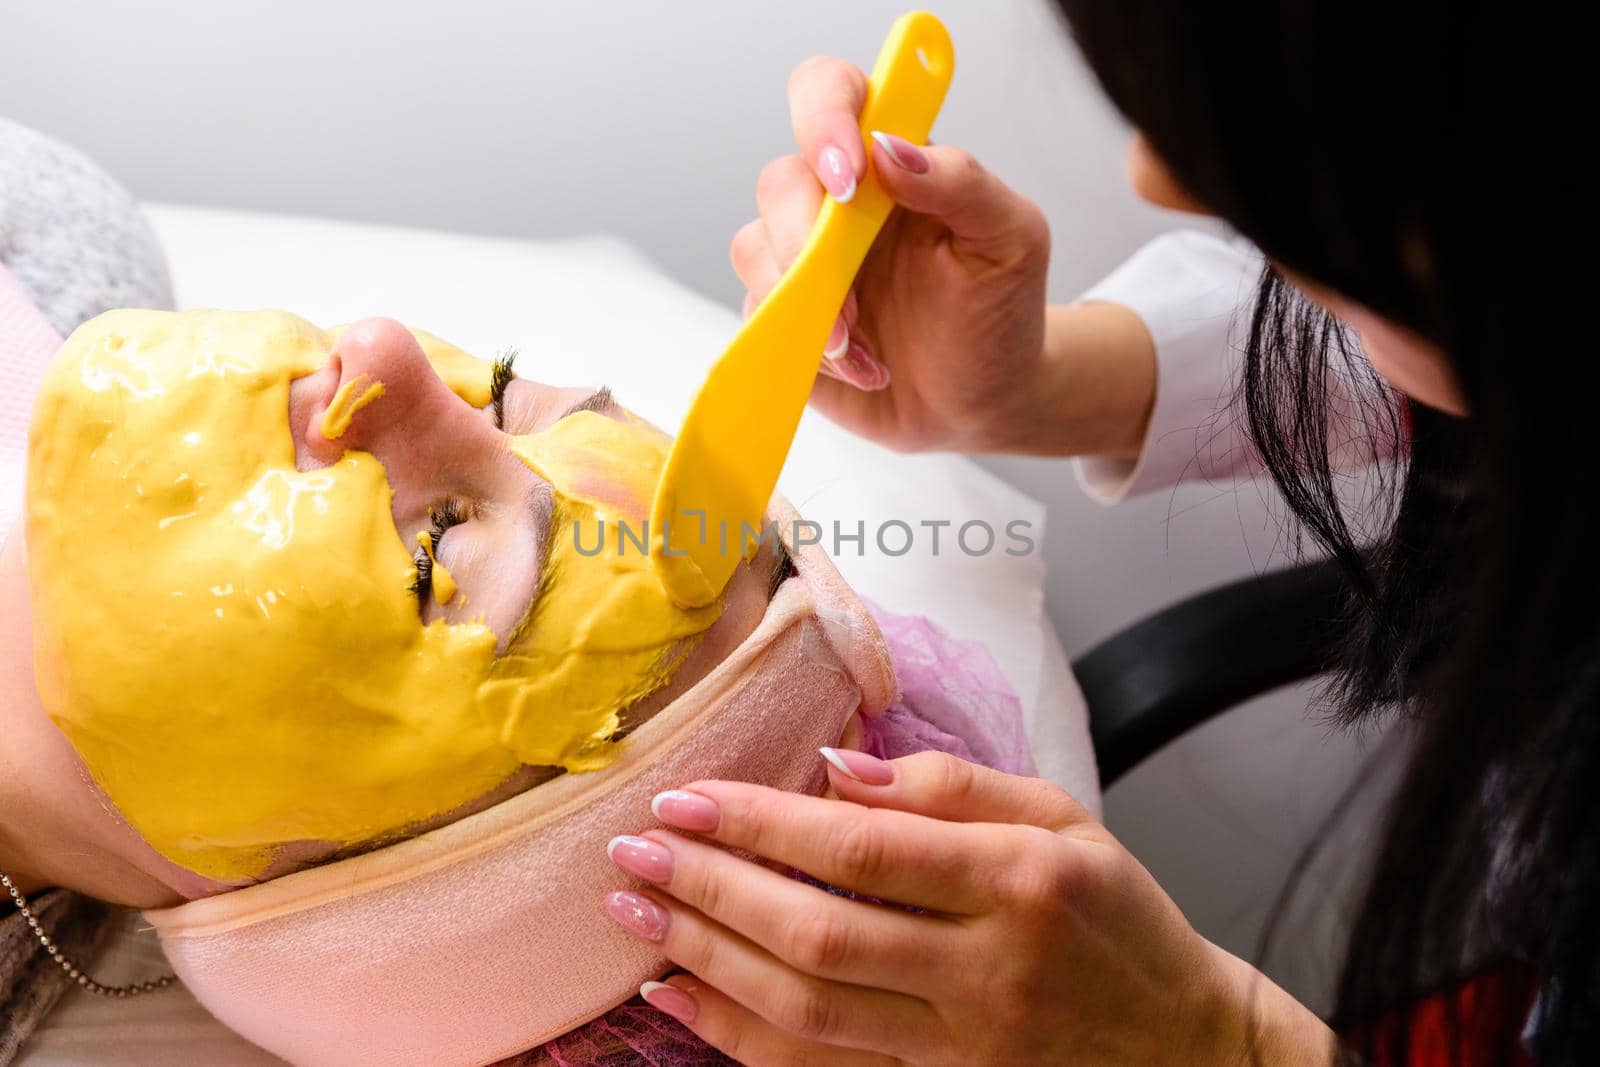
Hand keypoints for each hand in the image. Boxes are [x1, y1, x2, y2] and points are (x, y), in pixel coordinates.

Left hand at [604, 749, 1335, 1064]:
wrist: (1184, 1046)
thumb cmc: (1116, 915)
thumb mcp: (1063, 818)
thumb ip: (952, 786)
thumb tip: (832, 767)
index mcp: (1020, 880)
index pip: (862, 850)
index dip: (761, 824)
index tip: (685, 798)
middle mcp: (986, 968)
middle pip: (820, 933)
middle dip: (711, 890)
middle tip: (632, 852)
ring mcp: (962, 1042)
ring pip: (809, 1011)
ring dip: (708, 959)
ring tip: (634, 915)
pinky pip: (823, 1066)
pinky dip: (742, 1034)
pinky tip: (682, 996)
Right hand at [733, 57, 1052, 452]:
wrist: (984, 401)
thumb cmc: (998, 311)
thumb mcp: (1010, 238)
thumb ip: (961, 181)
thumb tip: (890, 149)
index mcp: (890, 161)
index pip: (831, 93)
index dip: (823, 118)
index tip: (849, 175)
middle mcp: (837, 202)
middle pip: (780, 182)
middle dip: (805, 241)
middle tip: (851, 299)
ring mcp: (804, 259)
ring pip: (753, 250)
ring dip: (806, 303)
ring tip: (862, 347)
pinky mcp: (785, 316)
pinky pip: (761, 318)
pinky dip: (809, 349)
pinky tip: (862, 368)